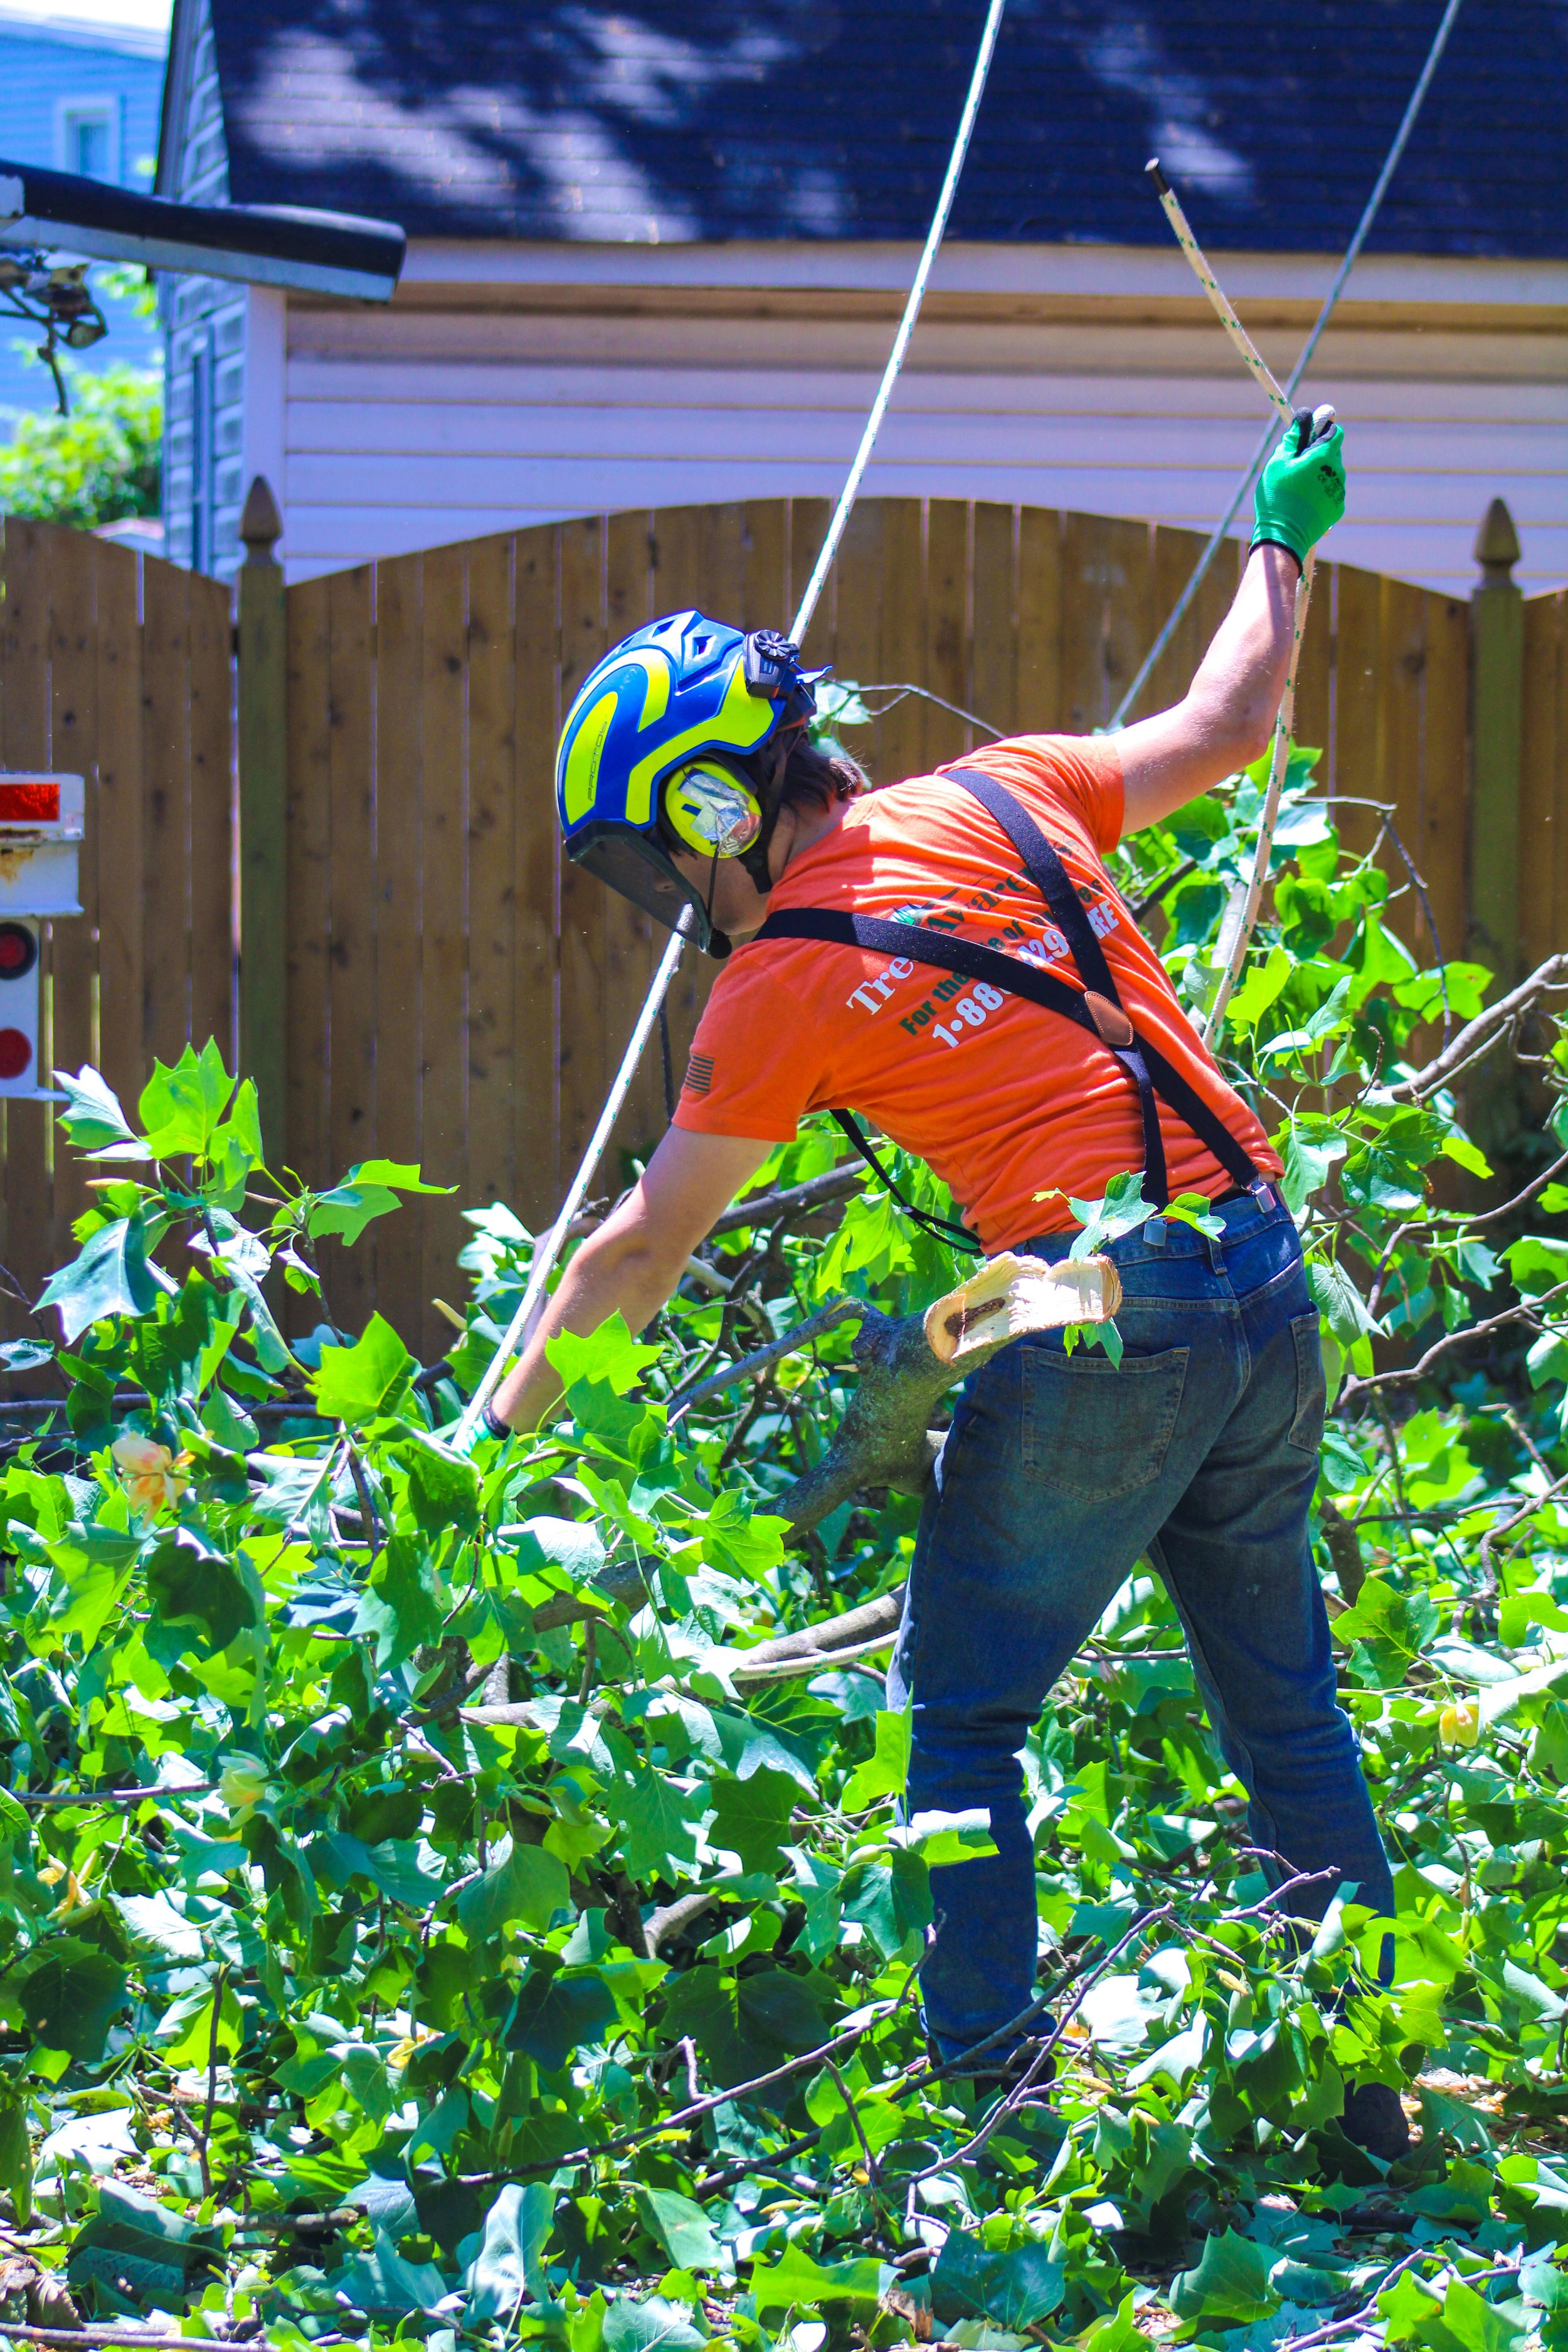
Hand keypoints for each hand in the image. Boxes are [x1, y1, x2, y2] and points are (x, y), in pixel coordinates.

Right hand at [1250, 414, 1344, 566]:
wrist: (1284, 536)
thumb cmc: (1277, 497)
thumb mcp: (1278, 463)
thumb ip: (1292, 439)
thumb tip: (1303, 418)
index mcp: (1324, 456)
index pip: (1336, 431)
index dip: (1324, 430)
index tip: (1310, 435)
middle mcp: (1337, 472)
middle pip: (1333, 452)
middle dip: (1319, 453)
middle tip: (1297, 464)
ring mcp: (1339, 491)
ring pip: (1333, 473)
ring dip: (1320, 473)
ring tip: (1299, 487)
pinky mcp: (1337, 508)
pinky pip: (1331, 492)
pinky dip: (1321, 492)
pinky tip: (1304, 501)